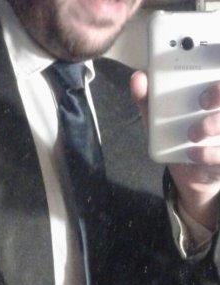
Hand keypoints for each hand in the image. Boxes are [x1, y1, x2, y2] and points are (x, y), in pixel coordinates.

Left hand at [130, 71, 219, 230]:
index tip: (210, 50)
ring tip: (192, 133)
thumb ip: (148, 98)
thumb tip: (137, 77)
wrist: (189, 170)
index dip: (216, 55)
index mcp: (212, 89)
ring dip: (212, 124)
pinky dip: (208, 152)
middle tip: (203, 100)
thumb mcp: (157, 116)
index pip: (217, 66)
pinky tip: (193, 154)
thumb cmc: (177, 134)